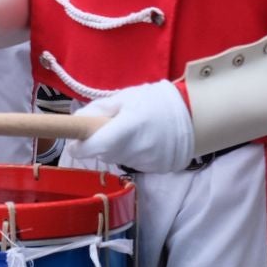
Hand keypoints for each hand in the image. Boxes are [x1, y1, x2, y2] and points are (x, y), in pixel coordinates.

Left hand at [76, 80, 194, 173]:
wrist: (192, 116)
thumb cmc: (155, 101)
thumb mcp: (125, 97)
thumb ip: (99, 109)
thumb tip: (77, 121)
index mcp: (127, 128)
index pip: (95, 146)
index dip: (80, 147)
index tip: (74, 143)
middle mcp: (134, 150)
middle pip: (103, 154)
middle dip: (98, 145)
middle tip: (105, 129)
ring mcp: (145, 163)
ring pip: (116, 160)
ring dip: (114, 149)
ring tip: (127, 132)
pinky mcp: (153, 170)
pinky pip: (131, 163)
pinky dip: (129, 155)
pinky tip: (140, 141)